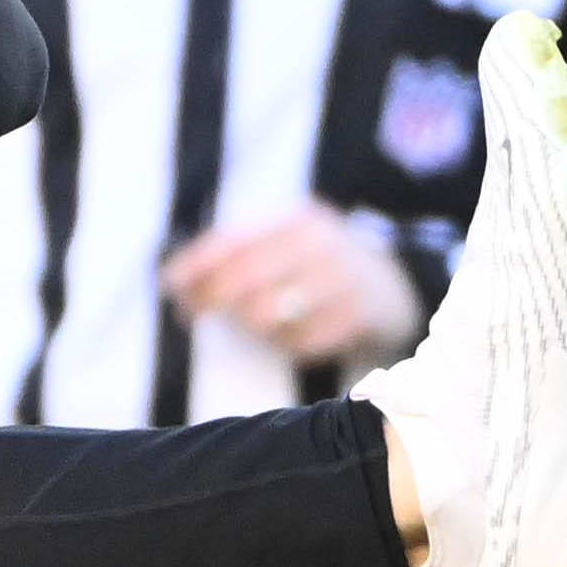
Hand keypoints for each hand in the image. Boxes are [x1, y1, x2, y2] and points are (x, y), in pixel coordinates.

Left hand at [156, 208, 423, 370]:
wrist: (396, 286)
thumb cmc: (318, 268)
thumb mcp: (284, 246)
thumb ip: (233, 256)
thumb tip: (170, 278)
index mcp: (298, 221)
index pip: (234, 242)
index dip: (195, 266)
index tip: (171, 285)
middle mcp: (322, 245)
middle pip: (245, 280)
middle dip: (212, 300)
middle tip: (194, 314)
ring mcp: (344, 280)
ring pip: (269, 314)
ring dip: (249, 325)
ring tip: (252, 325)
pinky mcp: (359, 317)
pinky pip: (302, 342)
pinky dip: (287, 345)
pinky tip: (288, 339)